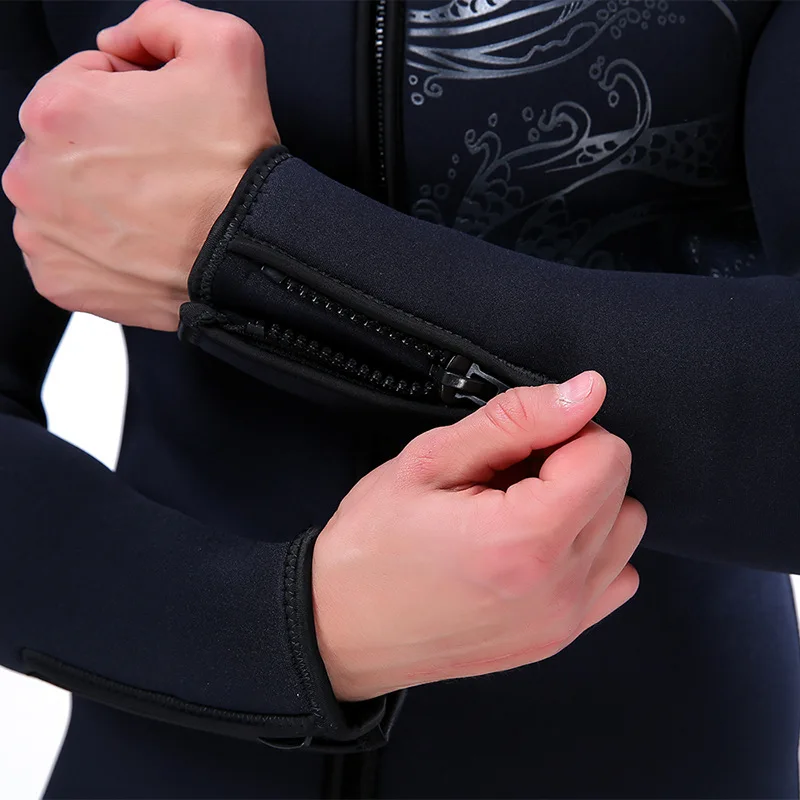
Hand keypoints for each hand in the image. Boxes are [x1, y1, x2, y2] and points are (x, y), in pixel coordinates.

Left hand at [2, 0, 275, 329]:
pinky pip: (68, 251)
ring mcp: (42, 235)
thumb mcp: (225, 46)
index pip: (84, 80)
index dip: (134, 96)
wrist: (252, 253)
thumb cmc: (235, 167)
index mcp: (56, 109)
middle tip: (167, 169)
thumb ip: (162, 18)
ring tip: (155, 207)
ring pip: (63, 197)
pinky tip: (138, 240)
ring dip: (98, 196)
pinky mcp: (59, 281)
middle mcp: (33, 175)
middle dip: (111, 146)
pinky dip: (96, 246)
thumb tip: (121, 40)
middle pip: (68, 142)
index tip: (168, 125)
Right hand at [312, 372, 645, 700]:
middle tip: (509, 474)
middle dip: (572, 463)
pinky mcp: (560, 638)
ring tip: (522, 508)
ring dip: (586, 504)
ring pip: (625, 530)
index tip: (521, 443)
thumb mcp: (431, 460)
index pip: (607, 455)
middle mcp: (558, 588)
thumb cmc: (372, 546)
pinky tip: (538, 545)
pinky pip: (616, 575)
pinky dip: (589, 549)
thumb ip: (517, 419)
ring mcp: (564, 620)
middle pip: (619, 489)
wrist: (342, 629)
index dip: (565, 431)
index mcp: (525, 539)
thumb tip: (587, 390)